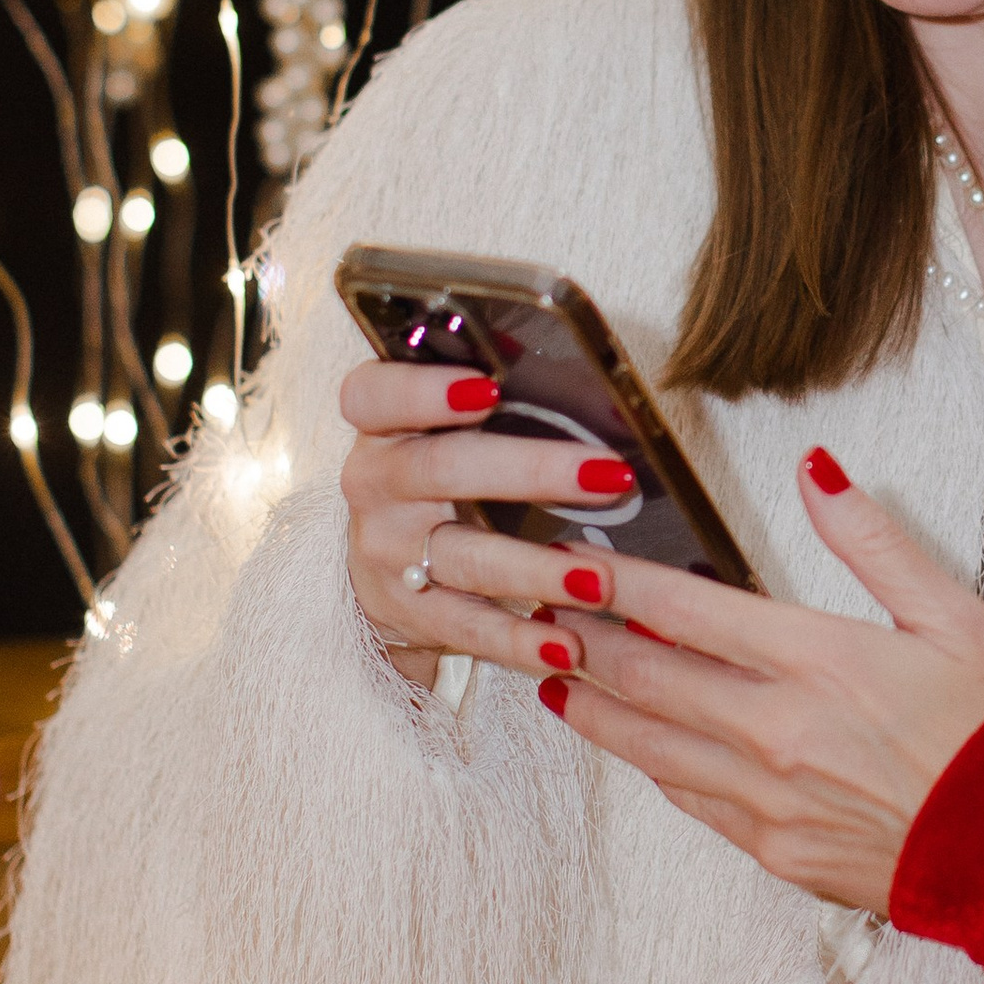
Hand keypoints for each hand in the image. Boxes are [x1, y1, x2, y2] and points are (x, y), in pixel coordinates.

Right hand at [338, 358, 639, 693]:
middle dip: (531, 471)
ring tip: (601, 578)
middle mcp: (375, 486)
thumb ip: (484, 392)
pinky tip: (567, 644)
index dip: (423, 390)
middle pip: (444, 470)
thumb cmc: (439, 479)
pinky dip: (519, 639)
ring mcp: (388, 554)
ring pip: (463, 558)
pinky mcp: (409, 614)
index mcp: (382, 427)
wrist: (383, 573)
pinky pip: (467, 627)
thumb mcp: (442, 430)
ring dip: (537, 569)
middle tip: (610, 476)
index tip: (487, 389)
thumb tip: (536, 339)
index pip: (373, 396)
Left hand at [542, 448, 983, 914]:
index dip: (614, 581)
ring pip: (649, 744)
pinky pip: (689, 799)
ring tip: (548, 677)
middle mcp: (775, 730)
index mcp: (816, 659)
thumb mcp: (953, 612)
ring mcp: (768, 797)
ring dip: (591, 707)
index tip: (568, 561)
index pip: (682, 607)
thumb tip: (817, 470)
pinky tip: (630, 744)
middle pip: (644, 676)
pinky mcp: (776, 849)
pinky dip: (650, 763)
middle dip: (578, 640)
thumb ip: (872, 539)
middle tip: (531, 613)